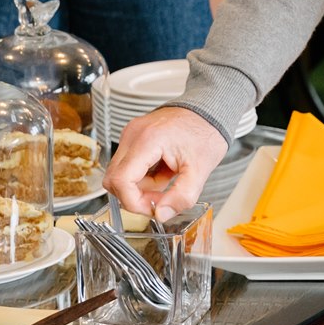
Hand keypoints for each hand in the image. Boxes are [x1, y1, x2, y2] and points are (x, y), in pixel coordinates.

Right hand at [104, 107, 226, 220]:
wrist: (209, 109)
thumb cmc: (206, 132)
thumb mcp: (200, 170)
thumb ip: (182, 196)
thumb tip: (161, 215)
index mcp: (148, 140)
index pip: (121, 180)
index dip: (134, 202)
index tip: (154, 208)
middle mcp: (134, 135)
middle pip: (114, 179)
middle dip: (135, 197)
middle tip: (160, 199)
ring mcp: (132, 134)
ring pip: (119, 174)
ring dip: (139, 187)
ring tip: (166, 182)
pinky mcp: (134, 137)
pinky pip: (127, 165)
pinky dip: (141, 177)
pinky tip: (162, 172)